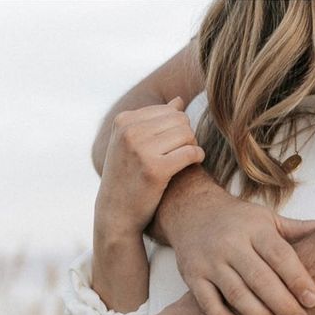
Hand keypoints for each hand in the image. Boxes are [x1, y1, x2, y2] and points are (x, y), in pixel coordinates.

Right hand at [95, 97, 204, 236]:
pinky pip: (189, 152)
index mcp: (124, 120)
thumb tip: (179, 101)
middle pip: (179, 120)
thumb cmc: (129, 178)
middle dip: (187, 136)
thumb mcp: (133, 145)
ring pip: (186, 134)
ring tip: (187, 159)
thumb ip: (154, 122)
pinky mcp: (155, 169)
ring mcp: (141, 149)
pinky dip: (197, 156)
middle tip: (185, 153)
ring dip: (193, 146)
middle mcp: (130, 131)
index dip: (179, 128)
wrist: (116, 213)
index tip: (176, 146)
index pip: (168, 110)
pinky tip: (196, 163)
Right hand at [154, 172, 314, 314]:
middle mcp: (231, 243)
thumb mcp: (270, 220)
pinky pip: (207, 301)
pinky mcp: (192, 275)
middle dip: (282, 303)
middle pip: (260, 277)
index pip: (280, 255)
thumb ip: (302, 230)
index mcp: (255, 229)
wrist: (192, 211)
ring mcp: (210, 260)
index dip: (297, 278)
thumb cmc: (241, 221)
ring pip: (236, 292)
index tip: (313, 299)